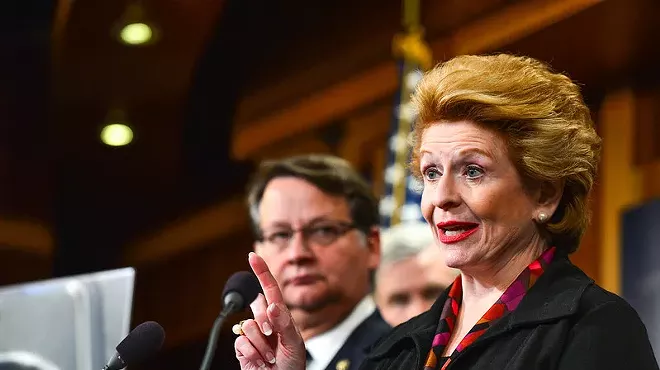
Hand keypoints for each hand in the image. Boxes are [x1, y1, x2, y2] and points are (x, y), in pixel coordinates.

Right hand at [234, 252, 305, 369]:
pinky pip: (240, 343)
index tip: (253, 255)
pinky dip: (252, 354)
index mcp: (280, 317)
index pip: (269, 290)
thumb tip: (271, 305)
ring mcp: (252, 335)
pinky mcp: (242, 348)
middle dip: (265, 325)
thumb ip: (284, 324)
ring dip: (261, 345)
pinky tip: (260, 362)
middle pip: (256, 309)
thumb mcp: (295, 344)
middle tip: (275, 341)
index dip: (261, 272)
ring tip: (270, 357)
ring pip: (247, 327)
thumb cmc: (292, 366)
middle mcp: (265, 322)